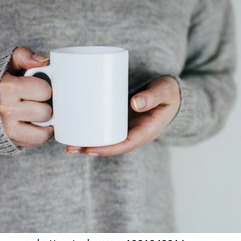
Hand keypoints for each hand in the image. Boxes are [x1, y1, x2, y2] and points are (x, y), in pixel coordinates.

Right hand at [0, 47, 53, 147]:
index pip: (44, 90)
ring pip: (43, 131)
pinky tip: (35, 124)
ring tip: (37, 113)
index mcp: (7, 88)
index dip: (44, 88)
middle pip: (45, 112)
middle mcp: (6, 110)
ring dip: (44, 122)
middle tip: (36, 101)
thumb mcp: (3, 63)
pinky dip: (40, 133)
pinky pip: (36, 141)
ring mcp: (6, 129)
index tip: (37, 88)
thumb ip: (23, 56)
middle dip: (44, 105)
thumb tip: (44, 61)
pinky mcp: (8, 141)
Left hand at [66, 76, 180, 156]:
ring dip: (88, 144)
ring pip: (107, 141)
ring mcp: (128, 129)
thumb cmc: (169, 93)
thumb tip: (136, 103)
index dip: (107, 149)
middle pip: (112, 146)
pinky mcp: (121, 122)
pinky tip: (77, 131)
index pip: (125, 145)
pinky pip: (106, 131)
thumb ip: (153, 96)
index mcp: (147, 131)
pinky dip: (93, 133)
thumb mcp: (165, 91)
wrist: (172, 94)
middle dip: (91, 149)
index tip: (89, 149)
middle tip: (70, 147)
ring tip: (68, 143)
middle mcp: (135, 134)